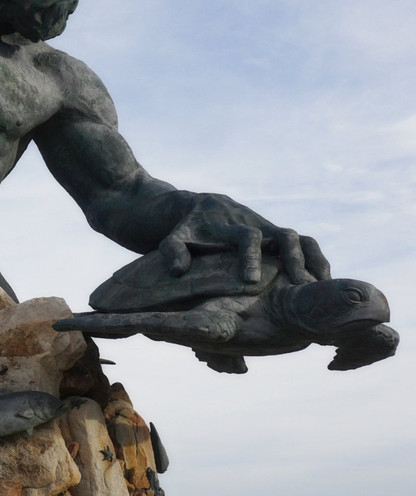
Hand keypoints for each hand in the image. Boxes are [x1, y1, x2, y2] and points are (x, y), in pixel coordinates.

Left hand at [158, 193, 330, 282]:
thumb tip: (178, 272)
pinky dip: (316, 261)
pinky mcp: (278, 236)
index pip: (246, 236)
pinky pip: (305, 244)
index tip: (250, 280)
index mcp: (230, 225)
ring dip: (313, 260)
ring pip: (301, 238)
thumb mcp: (173, 238)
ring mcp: (270, 230)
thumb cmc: (186, 229)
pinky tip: (322, 284)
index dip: (250, 256)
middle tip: (299, 284)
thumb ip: (173, 251)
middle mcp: (256, 225)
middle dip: (293, 258)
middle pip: (284, 234)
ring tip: (320, 287)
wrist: (200, 207)